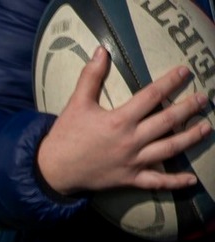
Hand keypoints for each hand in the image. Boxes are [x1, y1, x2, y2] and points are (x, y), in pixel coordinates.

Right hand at [37, 50, 209, 195]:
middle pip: (167, 122)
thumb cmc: (65, 136)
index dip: (169, 82)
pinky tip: (192, 179)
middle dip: (188, 109)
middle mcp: (130, 141)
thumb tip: (101, 50)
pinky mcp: (129, 178)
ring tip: (205, 127)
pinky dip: (175, 182)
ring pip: (169, 149)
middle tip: (203, 99)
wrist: (52, 170)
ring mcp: (132, 161)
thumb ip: (90, 77)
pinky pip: (156, 181)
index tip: (184, 72)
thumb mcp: (76, 104)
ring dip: (190, 138)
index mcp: (119, 120)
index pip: (151, 96)